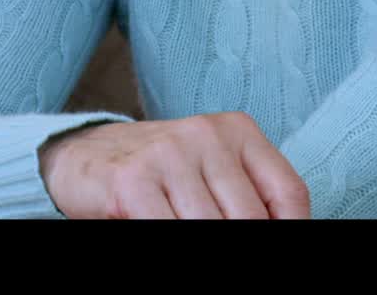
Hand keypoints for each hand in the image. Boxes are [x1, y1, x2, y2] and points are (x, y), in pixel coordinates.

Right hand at [39, 112, 311, 218]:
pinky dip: (171, 240)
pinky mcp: (133, 181)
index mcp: (237, 130)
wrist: (85, 156)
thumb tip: (287, 228)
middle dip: (245, 243)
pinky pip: (167, 231)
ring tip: (188, 231)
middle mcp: (206, 135)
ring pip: (211, 229)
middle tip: (224, 243)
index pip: (288, 194)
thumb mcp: (211, 171)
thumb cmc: (160, 175)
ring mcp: (168, 155)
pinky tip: (161, 233)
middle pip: (251, 219)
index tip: (282, 246)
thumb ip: (247, 197)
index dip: (291, 230)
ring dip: (205, 243)